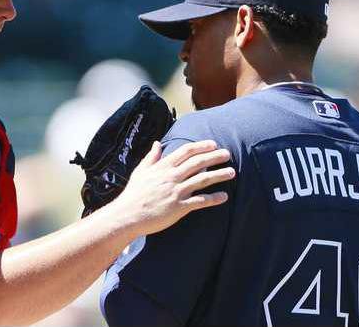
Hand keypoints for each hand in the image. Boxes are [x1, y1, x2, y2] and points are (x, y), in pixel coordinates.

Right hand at [107, 140, 234, 237]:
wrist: (127, 215)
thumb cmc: (133, 194)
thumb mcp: (140, 171)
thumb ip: (151, 157)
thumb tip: (157, 144)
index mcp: (163, 167)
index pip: (186, 151)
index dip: (201, 146)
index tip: (213, 144)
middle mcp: (171, 177)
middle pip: (198, 162)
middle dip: (215, 157)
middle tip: (227, 154)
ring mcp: (176, 192)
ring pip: (202, 180)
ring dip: (219, 175)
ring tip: (232, 172)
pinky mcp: (178, 207)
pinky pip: (200, 201)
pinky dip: (213, 198)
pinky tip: (224, 197)